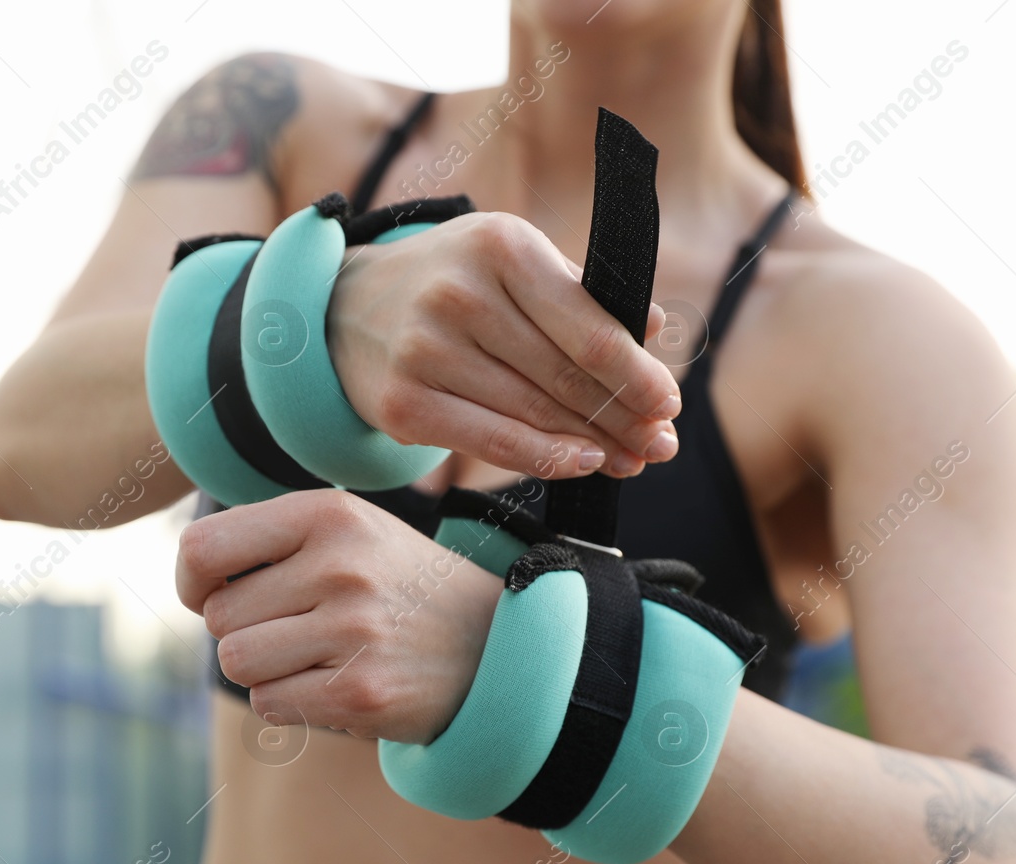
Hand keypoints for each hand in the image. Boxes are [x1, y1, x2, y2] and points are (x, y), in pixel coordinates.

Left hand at [176, 489, 502, 743]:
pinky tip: (336, 683)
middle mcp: (341, 565)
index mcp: (330, 514)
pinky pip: (268, 702)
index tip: (211, 593)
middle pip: (218, 616)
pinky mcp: (360, 692)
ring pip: (237, 662)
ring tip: (318, 655)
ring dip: (265, 668)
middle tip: (303, 627)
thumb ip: (268, 536)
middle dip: (245, 628)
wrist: (496, 644)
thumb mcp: (348, 531)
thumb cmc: (397, 586)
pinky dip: (289, 700)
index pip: (202, 549)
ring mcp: (354, 630)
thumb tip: (187, 573)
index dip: (191, 581)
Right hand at [328, 211, 677, 479]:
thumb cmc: (455, 282)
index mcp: (500, 247)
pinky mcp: (403, 404)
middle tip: (660, 443)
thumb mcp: (513, 261)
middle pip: (563, 377)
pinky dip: (545, 458)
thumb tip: (652, 328)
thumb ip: (581, 293)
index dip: (635, 373)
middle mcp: (459, 296)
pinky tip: (582, 463)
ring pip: (533, 414)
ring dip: (593, 445)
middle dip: (622, 417)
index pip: (585, 327)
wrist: (346, 307)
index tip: (669, 402)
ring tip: (630, 459)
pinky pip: (492, 442)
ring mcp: (425, 352)